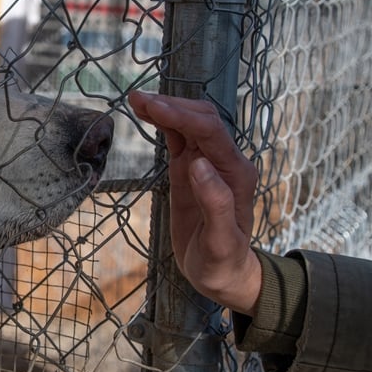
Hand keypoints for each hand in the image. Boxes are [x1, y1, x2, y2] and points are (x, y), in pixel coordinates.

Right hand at [128, 91, 261, 314]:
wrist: (221, 273)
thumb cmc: (222, 262)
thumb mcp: (220, 241)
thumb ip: (216, 202)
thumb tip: (197, 163)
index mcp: (236, 173)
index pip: (209, 132)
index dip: (181, 116)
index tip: (151, 107)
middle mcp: (224, 162)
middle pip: (201, 119)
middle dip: (171, 105)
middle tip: (136, 98)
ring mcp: (208, 164)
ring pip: (190, 123)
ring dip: (165, 108)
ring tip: (135, 100)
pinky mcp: (191, 169)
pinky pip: (179, 138)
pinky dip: (163, 123)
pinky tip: (146, 114)